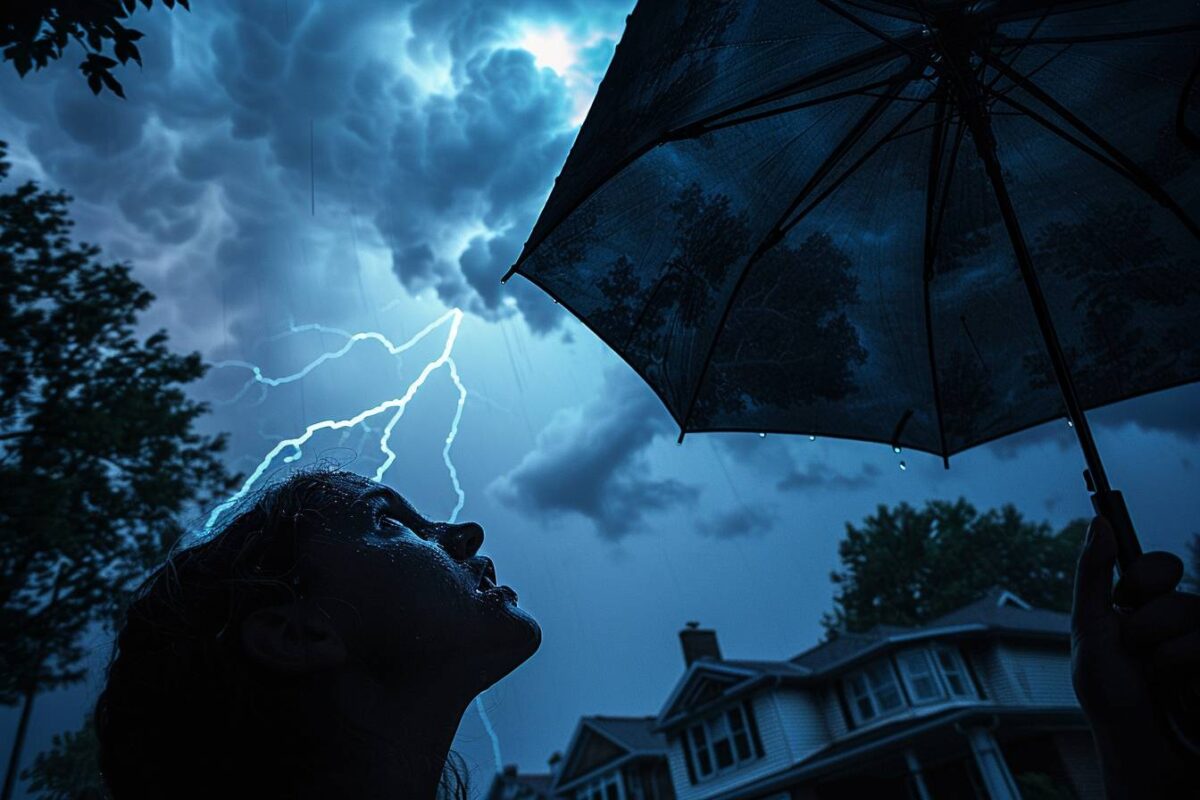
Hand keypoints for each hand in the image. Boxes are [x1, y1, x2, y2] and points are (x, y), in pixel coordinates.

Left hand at [1072, 516, 1199, 796]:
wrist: (1141, 753)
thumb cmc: (1110, 697)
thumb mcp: (1090, 633)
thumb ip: (1092, 577)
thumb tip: (1097, 523)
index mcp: (1142, 608)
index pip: (1160, 566)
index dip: (1148, 574)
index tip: (1132, 594)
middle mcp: (1178, 622)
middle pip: (1178, 593)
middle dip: (1150, 624)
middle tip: (1137, 651)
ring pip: (1196, 617)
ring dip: (1167, 657)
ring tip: (1157, 682)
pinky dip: (1188, 677)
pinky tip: (1181, 697)